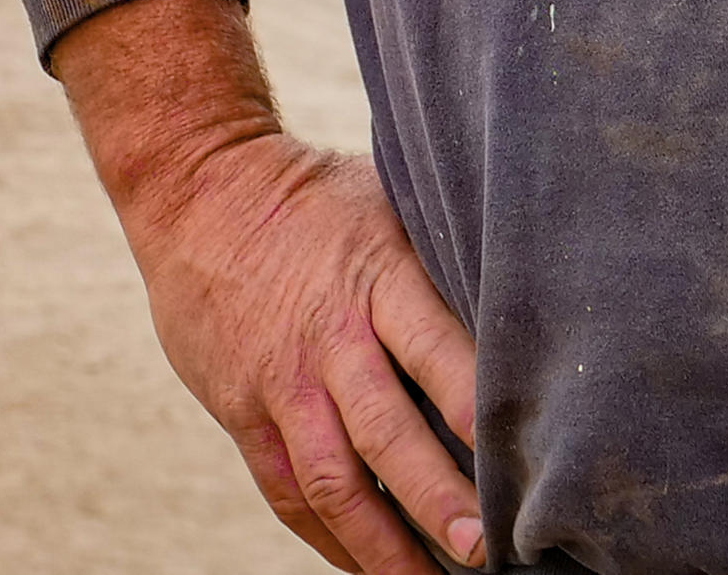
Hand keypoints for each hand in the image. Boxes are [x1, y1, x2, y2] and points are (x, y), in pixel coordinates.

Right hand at [123, 127, 486, 570]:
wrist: (197, 190)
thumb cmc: (316, 200)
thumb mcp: (386, 204)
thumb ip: (440, 264)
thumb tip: (530, 311)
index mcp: (376, 277)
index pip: (434, 351)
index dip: (476, 410)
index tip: (526, 463)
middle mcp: (329, 336)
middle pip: (387, 434)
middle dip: (439, 499)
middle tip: (487, 550)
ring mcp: (281, 382)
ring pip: (334, 482)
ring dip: (386, 546)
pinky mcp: (243, 413)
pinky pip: (288, 492)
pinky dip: (330, 540)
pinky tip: (369, 569)